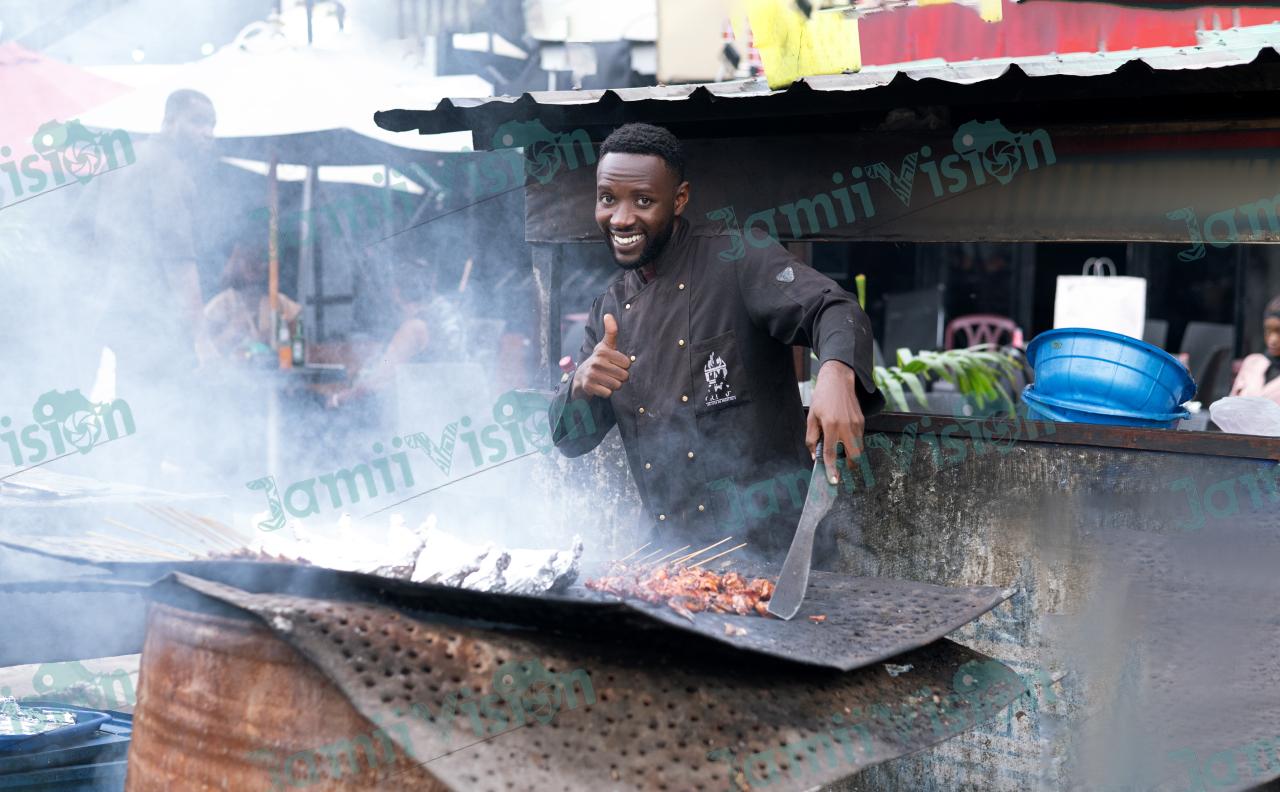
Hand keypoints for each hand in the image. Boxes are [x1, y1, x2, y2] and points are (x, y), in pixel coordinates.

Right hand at [571, 313, 630, 399]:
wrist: (581, 376)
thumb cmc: (599, 360)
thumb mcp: (605, 345)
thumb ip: (611, 331)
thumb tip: (608, 315)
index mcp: (603, 351)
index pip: (626, 363)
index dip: (624, 366)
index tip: (616, 364)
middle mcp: (596, 362)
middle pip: (623, 376)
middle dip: (620, 377)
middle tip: (611, 373)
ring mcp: (591, 375)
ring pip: (617, 385)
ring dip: (614, 385)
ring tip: (607, 379)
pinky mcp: (588, 386)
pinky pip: (608, 393)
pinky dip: (607, 392)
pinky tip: (601, 386)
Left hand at [806, 360, 865, 483]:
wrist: (838, 380)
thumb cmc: (823, 398)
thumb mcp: (811, 417)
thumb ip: (812, 438)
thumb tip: (814, 456)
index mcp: (831, 426)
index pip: (832, 453)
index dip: (833, 469)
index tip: (834, 480)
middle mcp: (846, 426)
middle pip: (854, 456)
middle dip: (850, 466)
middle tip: (842, 469)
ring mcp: (856, 424)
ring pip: (859, 449)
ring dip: (852, 456)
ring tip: (843, 454)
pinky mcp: (862, 421)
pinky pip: (860, 439)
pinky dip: (854, 444)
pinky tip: (846, 440)